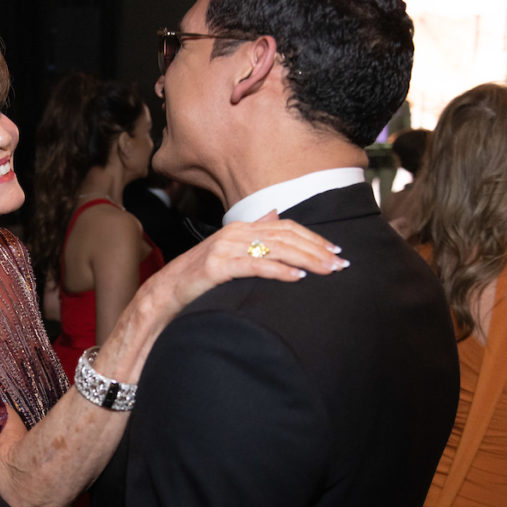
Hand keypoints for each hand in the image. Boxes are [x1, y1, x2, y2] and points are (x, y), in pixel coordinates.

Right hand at [137, 211, 347, 324]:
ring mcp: (225, 247)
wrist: (165, 292)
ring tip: (327, 271)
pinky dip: (279, 271)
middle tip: (341, 264)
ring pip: (275, 249)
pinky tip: (297, 278)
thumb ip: (253, 233)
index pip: (286, 227)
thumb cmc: (199, 277)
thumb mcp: (229, 251)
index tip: (335, 251)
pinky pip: (255, 266)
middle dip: (317, 250)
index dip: (313, 237)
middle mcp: (235, 232)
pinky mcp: (217, 266)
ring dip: (306, 260)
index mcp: (240, 227)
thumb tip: (275, 215)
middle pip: (285, 237)